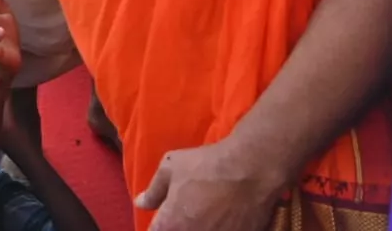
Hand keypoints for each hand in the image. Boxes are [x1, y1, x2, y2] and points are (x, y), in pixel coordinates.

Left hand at [134, 136, 286, 230]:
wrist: (251, 170)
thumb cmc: (207, 166)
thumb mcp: (171, 168)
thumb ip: (153, 190)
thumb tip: (141, 203)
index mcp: (170, 224)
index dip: (159, 227)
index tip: (164, 221)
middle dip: (178, 227)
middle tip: (186, 216)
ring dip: (200, 227)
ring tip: (205, 217)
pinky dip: (220, 228)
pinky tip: (222, 221)